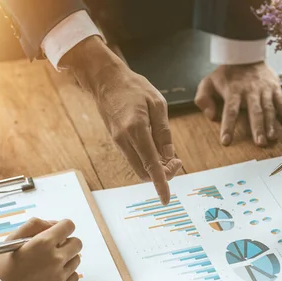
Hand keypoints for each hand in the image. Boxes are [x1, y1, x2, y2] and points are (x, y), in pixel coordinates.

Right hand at [0, 218, 81, 280]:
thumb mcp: (12, 239)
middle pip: (77, 243)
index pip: (68, 226)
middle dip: (67, 242)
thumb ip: (35, 225)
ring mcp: (59, 276)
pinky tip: (52, 275)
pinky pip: (74, 276)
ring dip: (67, 258)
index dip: (62, 227)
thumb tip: (54, 224)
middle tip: (53, 249)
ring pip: (76, 259)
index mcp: (43, 243)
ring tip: (49, 264)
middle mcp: (55, 259)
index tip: (57, 232)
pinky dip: (66, 274)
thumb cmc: (2, 267)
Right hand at [62, 37, 181, 204]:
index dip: (161, 183)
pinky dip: (147, 160)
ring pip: (138, 168)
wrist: (106, 80)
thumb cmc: (134, 87)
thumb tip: (170, 157)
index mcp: (136, 129)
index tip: (166, 199)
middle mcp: (124, 140)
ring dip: (155, 168)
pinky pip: (134, 158)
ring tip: (168, 154)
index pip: (151, 165)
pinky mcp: (116, 141)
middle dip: (163, 174)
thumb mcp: (157, 105)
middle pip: (144, 172)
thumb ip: (164, 133)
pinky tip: (156, 148)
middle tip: (176, 161)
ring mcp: (118, 141)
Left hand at [195, 62, 281, 146]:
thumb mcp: (208, 82)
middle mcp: (250, 91)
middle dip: (257, 128)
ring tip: (272, 138)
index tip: (226, 141)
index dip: (228, 126)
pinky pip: (281, 102)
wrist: (246, 52)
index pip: (230, 111)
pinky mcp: (275, 87)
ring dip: (271, 124)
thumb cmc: (226, 73)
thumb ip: (203, 99)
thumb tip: (210, 116)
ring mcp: (264, 89)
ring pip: (269, 108)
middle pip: (254, 111)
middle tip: (260, 143)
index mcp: (233, 91)